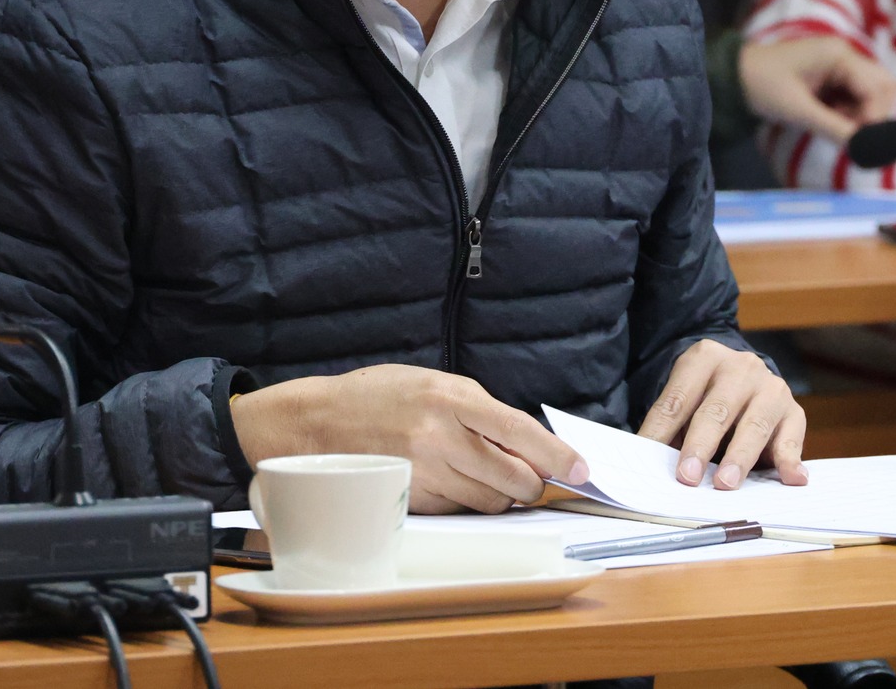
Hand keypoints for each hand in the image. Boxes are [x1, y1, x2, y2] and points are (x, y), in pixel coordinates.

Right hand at [230, 364, 589, 513]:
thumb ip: (479, 411)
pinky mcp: (411, 501)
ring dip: (498, 494)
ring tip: (477, 472)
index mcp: (451, 398)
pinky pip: (459, 511)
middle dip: (530, 482)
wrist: (314, 424)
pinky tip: (449, 481)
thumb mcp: (432, 384)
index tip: (581, 469)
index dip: (557, 455)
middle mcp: (440, 437)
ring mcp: (425, 473)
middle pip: (513, 477)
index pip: (520, 431)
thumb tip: (526, 443)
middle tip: (529, 477)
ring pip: (489, 500)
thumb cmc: (377, 397)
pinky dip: (466, 501)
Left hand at [638, 340, 807, 489]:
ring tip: (725, 483)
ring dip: (739, 458)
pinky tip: (791, 478)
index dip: (663, 431)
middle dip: (700, 446)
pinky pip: (792, 437)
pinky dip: (791, 459)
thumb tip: (650, 461)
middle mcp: (741, 368)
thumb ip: (670, 428)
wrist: (745, 378)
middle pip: (716, 410)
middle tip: (688, 476)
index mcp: (705, 358)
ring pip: (754, 425)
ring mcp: (771, 388)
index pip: (678, 399)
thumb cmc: (706, 397)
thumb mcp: (685, 401)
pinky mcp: (794, 411)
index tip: (651, 457)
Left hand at [740, 36, 895, 142]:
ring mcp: (841, 64)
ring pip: (872, 92)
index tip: (865, 142)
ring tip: (839, 126)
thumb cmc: (762, 86)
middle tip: (853, 133)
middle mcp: (846, 55)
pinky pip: (856, 95)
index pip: (877, 87)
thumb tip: (865, 149)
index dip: (875, 117)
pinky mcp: (833, 76)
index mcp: (839, 54)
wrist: (734, 76)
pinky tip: (832, 120)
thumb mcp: (798, 110)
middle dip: (874, 113)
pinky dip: (851, 112)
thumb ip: (834, 128)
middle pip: (882, 86)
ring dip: (863, 114)